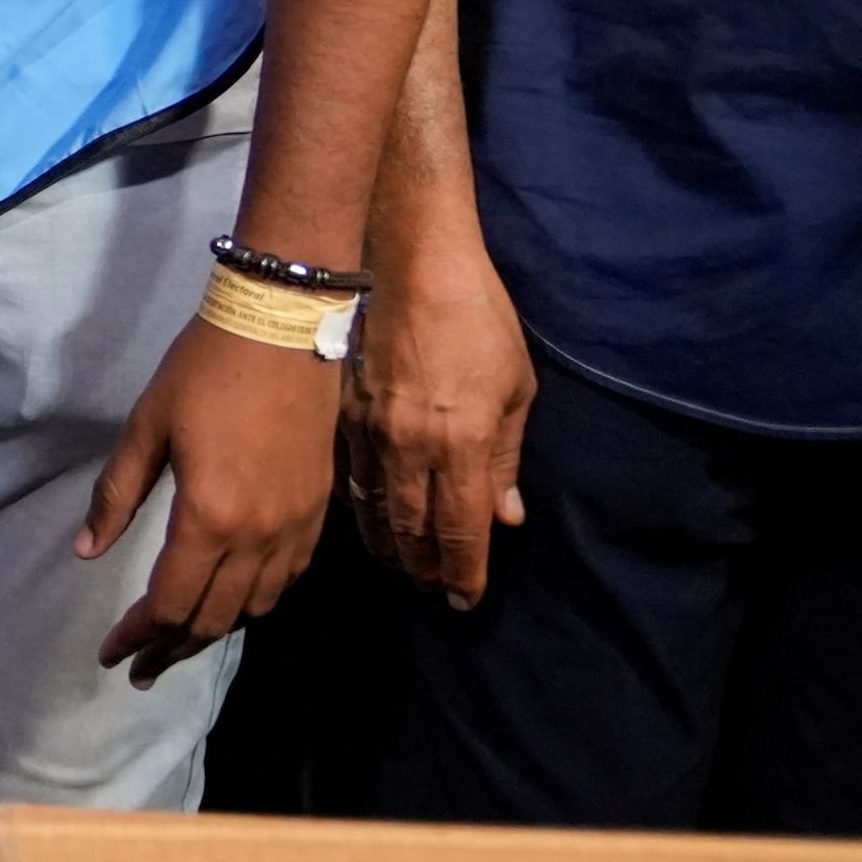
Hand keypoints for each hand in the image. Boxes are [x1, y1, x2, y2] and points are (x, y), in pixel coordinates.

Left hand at [81, 321, 337, 684]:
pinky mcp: (318, 510)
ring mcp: (296, 525)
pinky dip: (257, 600)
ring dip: (215, 630)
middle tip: (141, 667)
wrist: (283, 324)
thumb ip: (116, 496)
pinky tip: (236, 600)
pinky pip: (289, 577)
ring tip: (181, 640)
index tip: (112, 655)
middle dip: (172, 648)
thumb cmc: (204, 368)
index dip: (139, 635)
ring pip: (255, 606)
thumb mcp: (146, 427)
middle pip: (214, 618)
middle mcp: (259, 534)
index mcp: (209, 516)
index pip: (171, 602)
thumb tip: (85, 552)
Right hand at [344, 243, 533, 606]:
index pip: (462, 531)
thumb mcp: (517, 386)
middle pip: (414, 530)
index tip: (466, 600)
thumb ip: (507, 457)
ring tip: (402, 567)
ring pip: (376, 510)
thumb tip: (505, 516)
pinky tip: (370, 518)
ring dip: (391, 546)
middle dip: (426, 569)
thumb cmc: (478, 316)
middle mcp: (413, 447)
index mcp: (464, 442)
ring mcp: (372, 432)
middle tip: (434, 590)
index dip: (464, 572)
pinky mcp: (344, 414)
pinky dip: (363, 508)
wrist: (410, 261)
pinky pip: (351, 477)